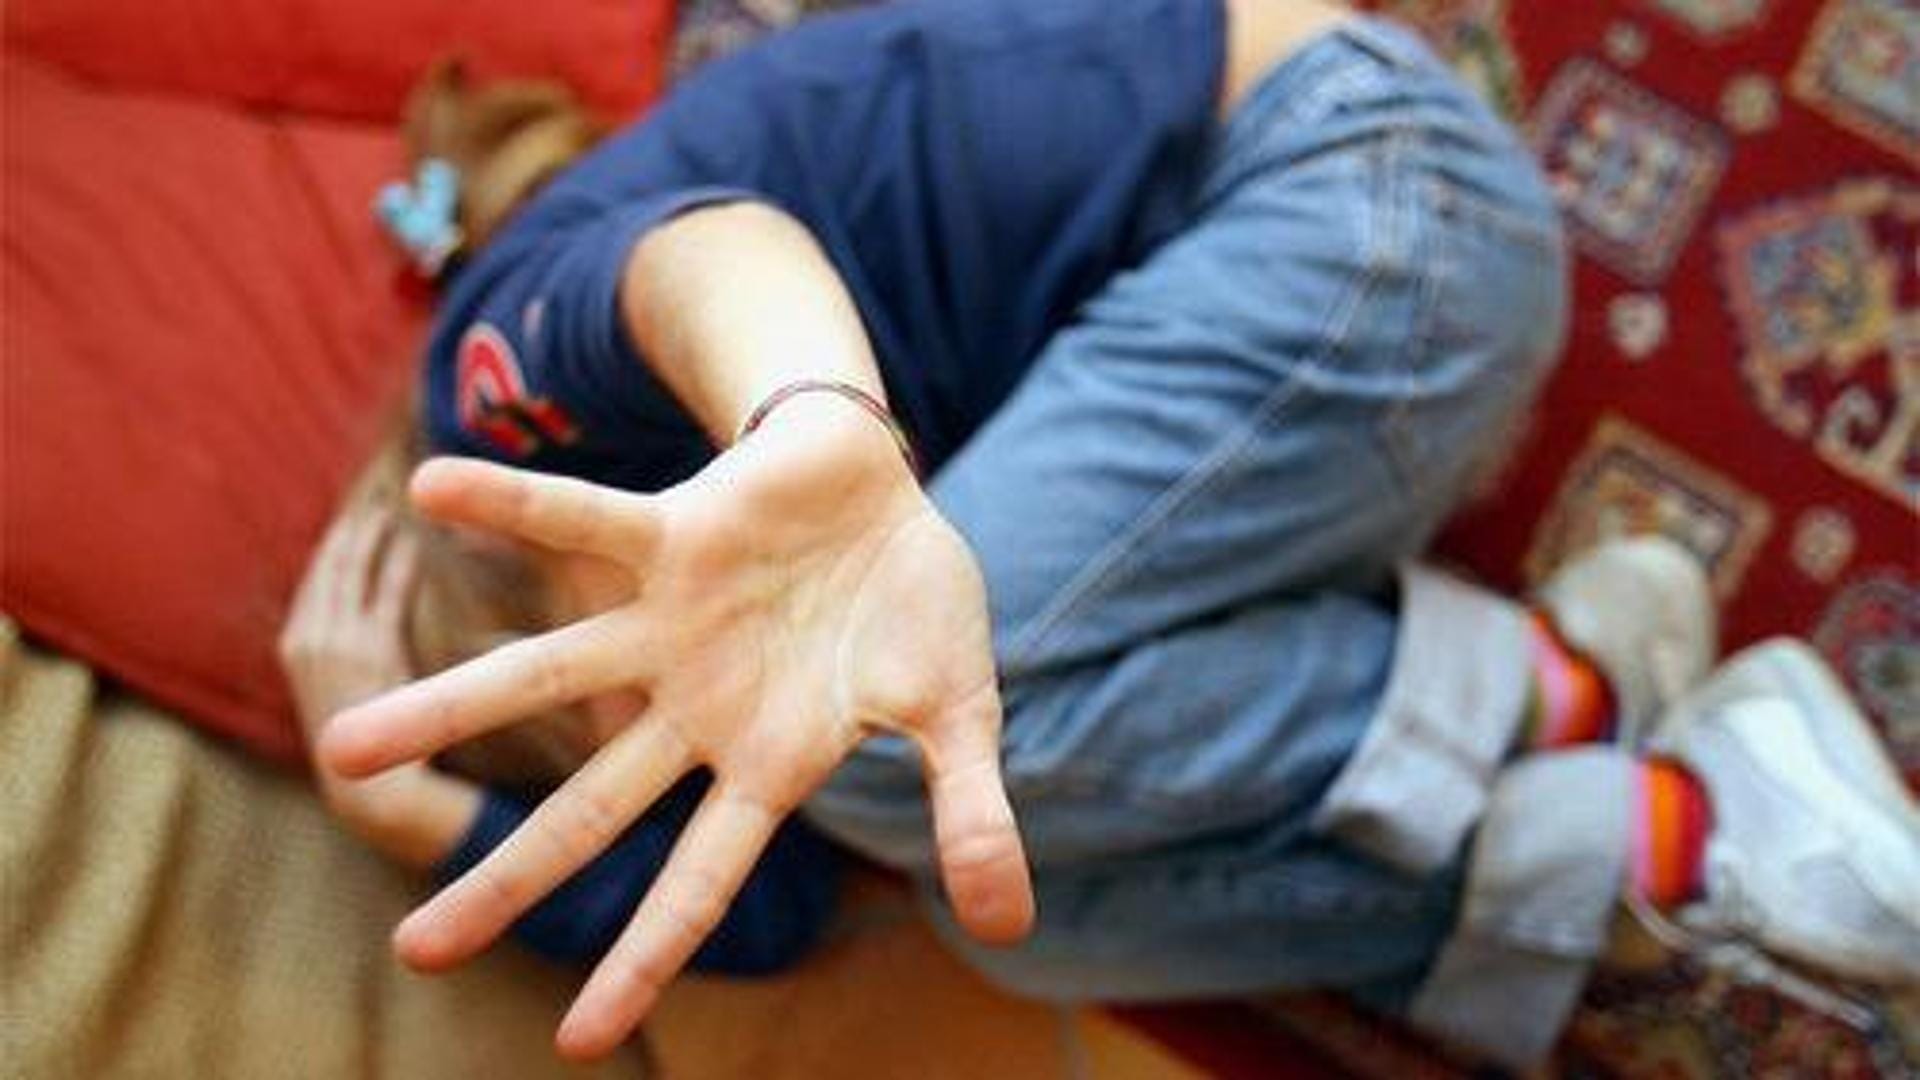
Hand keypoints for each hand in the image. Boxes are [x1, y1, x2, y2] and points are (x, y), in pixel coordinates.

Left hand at [320, 397, 1034, 1059]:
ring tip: (343, 750)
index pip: (699, 880)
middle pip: (592, 807)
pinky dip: (514, 506)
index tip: (574, 1039)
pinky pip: (581, 520)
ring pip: (547, 675)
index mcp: (768, 762)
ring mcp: (671, 625)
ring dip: (451, 709)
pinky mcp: (668, 537)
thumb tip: (1009, 922)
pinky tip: (432, 486)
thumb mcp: (960, 712)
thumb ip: (969, 811)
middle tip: (412, 952)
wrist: (885, 492)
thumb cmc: (915, 611)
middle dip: (508, 876)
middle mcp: (698, 707)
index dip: (643, 954)